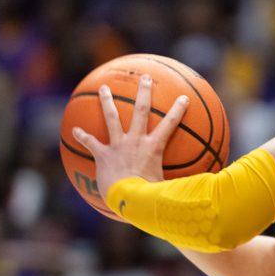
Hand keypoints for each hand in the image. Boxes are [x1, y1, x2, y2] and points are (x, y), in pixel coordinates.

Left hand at [72, 75, 188, 201]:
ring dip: (107, 101)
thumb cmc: (151, 196)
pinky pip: (91, 143)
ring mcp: (119, 145)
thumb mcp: (170, 188)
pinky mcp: (103, 155)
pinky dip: (82, 136)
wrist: (128, 198)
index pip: (170, 124)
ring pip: (112, 118)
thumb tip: (201, 188)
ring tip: (104, 88)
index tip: (184, 97)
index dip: (178, 110)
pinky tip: (73, 130)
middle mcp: (136, 141)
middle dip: (143, 92)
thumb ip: (182, 184)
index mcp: (154, 147)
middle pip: (141, 110)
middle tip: (144, 77)